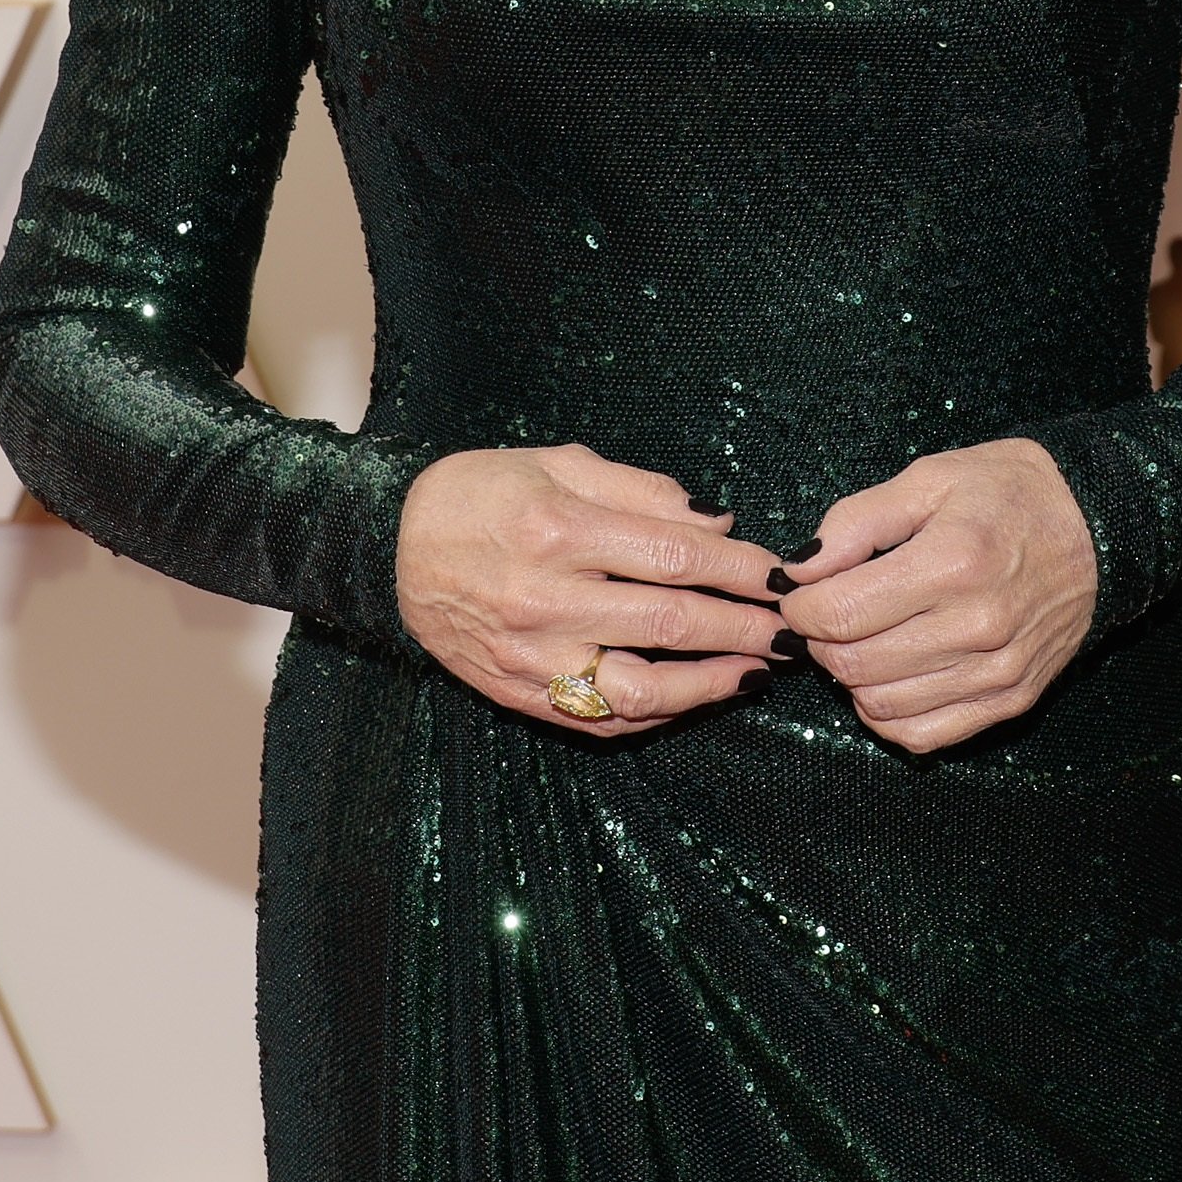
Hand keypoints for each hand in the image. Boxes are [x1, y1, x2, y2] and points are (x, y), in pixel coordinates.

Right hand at [397, 444, 789, 735]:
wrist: (389, 546)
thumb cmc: (479, 493)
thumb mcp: (555, 462)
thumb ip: (640, 490)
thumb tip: (719, 520)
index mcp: (557, 528)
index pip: (675, 553)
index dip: (740, 567)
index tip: (780, 573)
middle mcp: (544, 597)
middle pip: (672, 621)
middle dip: (745, 625)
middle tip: (793, 628)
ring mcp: (530, 655)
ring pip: (642, 689)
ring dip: (712, 683)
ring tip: (755, 670)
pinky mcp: (517, 692)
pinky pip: (600, 719)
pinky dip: (658, 714)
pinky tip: (694, 695)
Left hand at [777, 438, 1096, 753]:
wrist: (1102, 528)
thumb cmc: (1011, 493)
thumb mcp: (930, 478)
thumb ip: (855, 522)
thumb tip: (798, 570)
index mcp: (954, 562)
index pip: (841, 613)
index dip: (801, 608)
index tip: (801, 592)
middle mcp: (978, 625)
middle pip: (854, 663)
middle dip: (819, 641)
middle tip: (826, 613)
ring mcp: (998, 671)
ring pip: (881, 705)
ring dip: (850, 677)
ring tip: (859, 638)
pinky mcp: (1012, 699)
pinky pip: (925, 735)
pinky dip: (887, 715)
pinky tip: (888, 676)